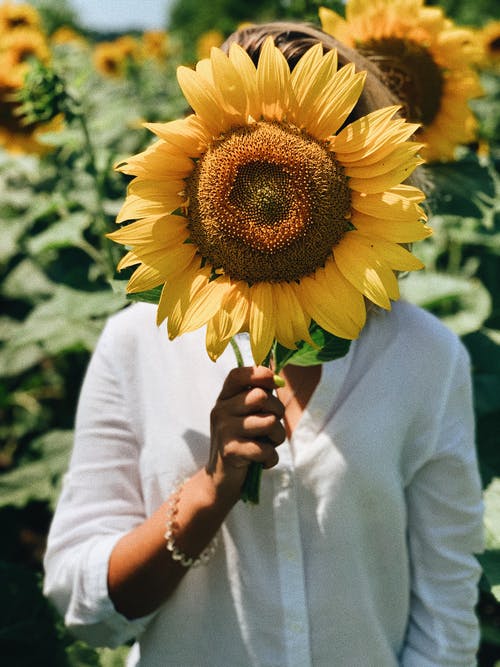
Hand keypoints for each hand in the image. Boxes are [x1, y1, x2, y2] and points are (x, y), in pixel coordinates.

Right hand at [207, 366, 285, 498]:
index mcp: (224, 397)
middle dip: (277, 412)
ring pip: (270, 422)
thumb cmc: (242, 442)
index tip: (274, 383)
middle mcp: (221, 410)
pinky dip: (271, 458)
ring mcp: (224, 430)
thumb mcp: (246, 415)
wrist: (221, 480)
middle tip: (271, 427)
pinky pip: (266, 449)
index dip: (261, 374)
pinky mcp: (230, 451)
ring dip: (277, 437)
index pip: (239, 374)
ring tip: (267, 445)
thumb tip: (279, 378)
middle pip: (262, 396)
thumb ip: (260, 395)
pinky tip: (261, 461)